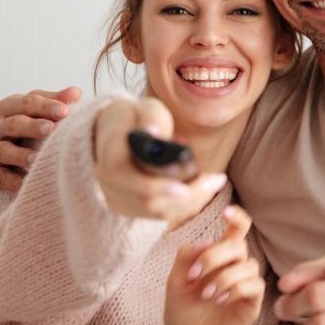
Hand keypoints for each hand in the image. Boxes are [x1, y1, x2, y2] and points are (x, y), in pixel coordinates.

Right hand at [0, 87, 82, 190]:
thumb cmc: (14, 124)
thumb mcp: (28, 109)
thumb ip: (51, 100)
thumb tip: (76, 92)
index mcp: (7, 107)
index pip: (26, 103)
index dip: (46, 106)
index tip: (64, 111)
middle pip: (14, 124)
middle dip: (32, 126)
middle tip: (50, 129)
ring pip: (3, 150)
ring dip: (20, 155)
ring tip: (35, 158)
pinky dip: (10, 180)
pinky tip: (23, 184)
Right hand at [92, 97, 226, 228]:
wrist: (119, 132)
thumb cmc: (137, 118)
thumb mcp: (145, 109)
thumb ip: (151, 118)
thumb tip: (155, 134)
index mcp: (109, 157)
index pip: (127, 178)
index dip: (155, 185)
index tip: (185, 184)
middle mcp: (108, 183)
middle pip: (148, 201)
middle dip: (187, 194)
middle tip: (217, 180)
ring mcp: (117, 198)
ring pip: (158, 212)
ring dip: (191, 201)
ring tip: (214, 182)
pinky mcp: (130, 208)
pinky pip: (161, 215)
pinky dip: (185, 205)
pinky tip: (202, 189)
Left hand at [164, 205, 264, 324]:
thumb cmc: (182, 312)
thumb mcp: (175, 282)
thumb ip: (185, 258)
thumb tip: (205, 240)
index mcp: (219, 257)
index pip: (236, 230)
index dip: (237, 217)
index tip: (226, 212)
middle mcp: (235, 267)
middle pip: (239, 245)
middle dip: (216, 255)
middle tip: (193, 275)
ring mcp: (245, 285)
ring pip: (248, 265)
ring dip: (224, 276)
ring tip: (206, 295)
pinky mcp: (251, 304)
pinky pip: (254, 286)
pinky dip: (236, 288)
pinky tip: (219, 300)